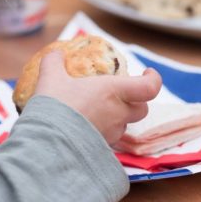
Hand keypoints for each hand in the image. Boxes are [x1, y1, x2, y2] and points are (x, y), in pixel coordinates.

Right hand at [32, 48, 161, 146]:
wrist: (47, 142)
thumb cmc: (56, 106)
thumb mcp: (51, 78)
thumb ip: (54, 62)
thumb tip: (56, 54)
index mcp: (114, 91)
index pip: (149, 87)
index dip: (153, 79)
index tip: (146, 73)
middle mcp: (118, 113)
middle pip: (141, 108)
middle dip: (135, 100)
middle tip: (120, 93)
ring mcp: (112, 133)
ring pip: (124, 124)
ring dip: (117, 117)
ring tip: (97, 110)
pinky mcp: (102, 148)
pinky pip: (109, 138)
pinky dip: (103, 130)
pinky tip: (84, 126)